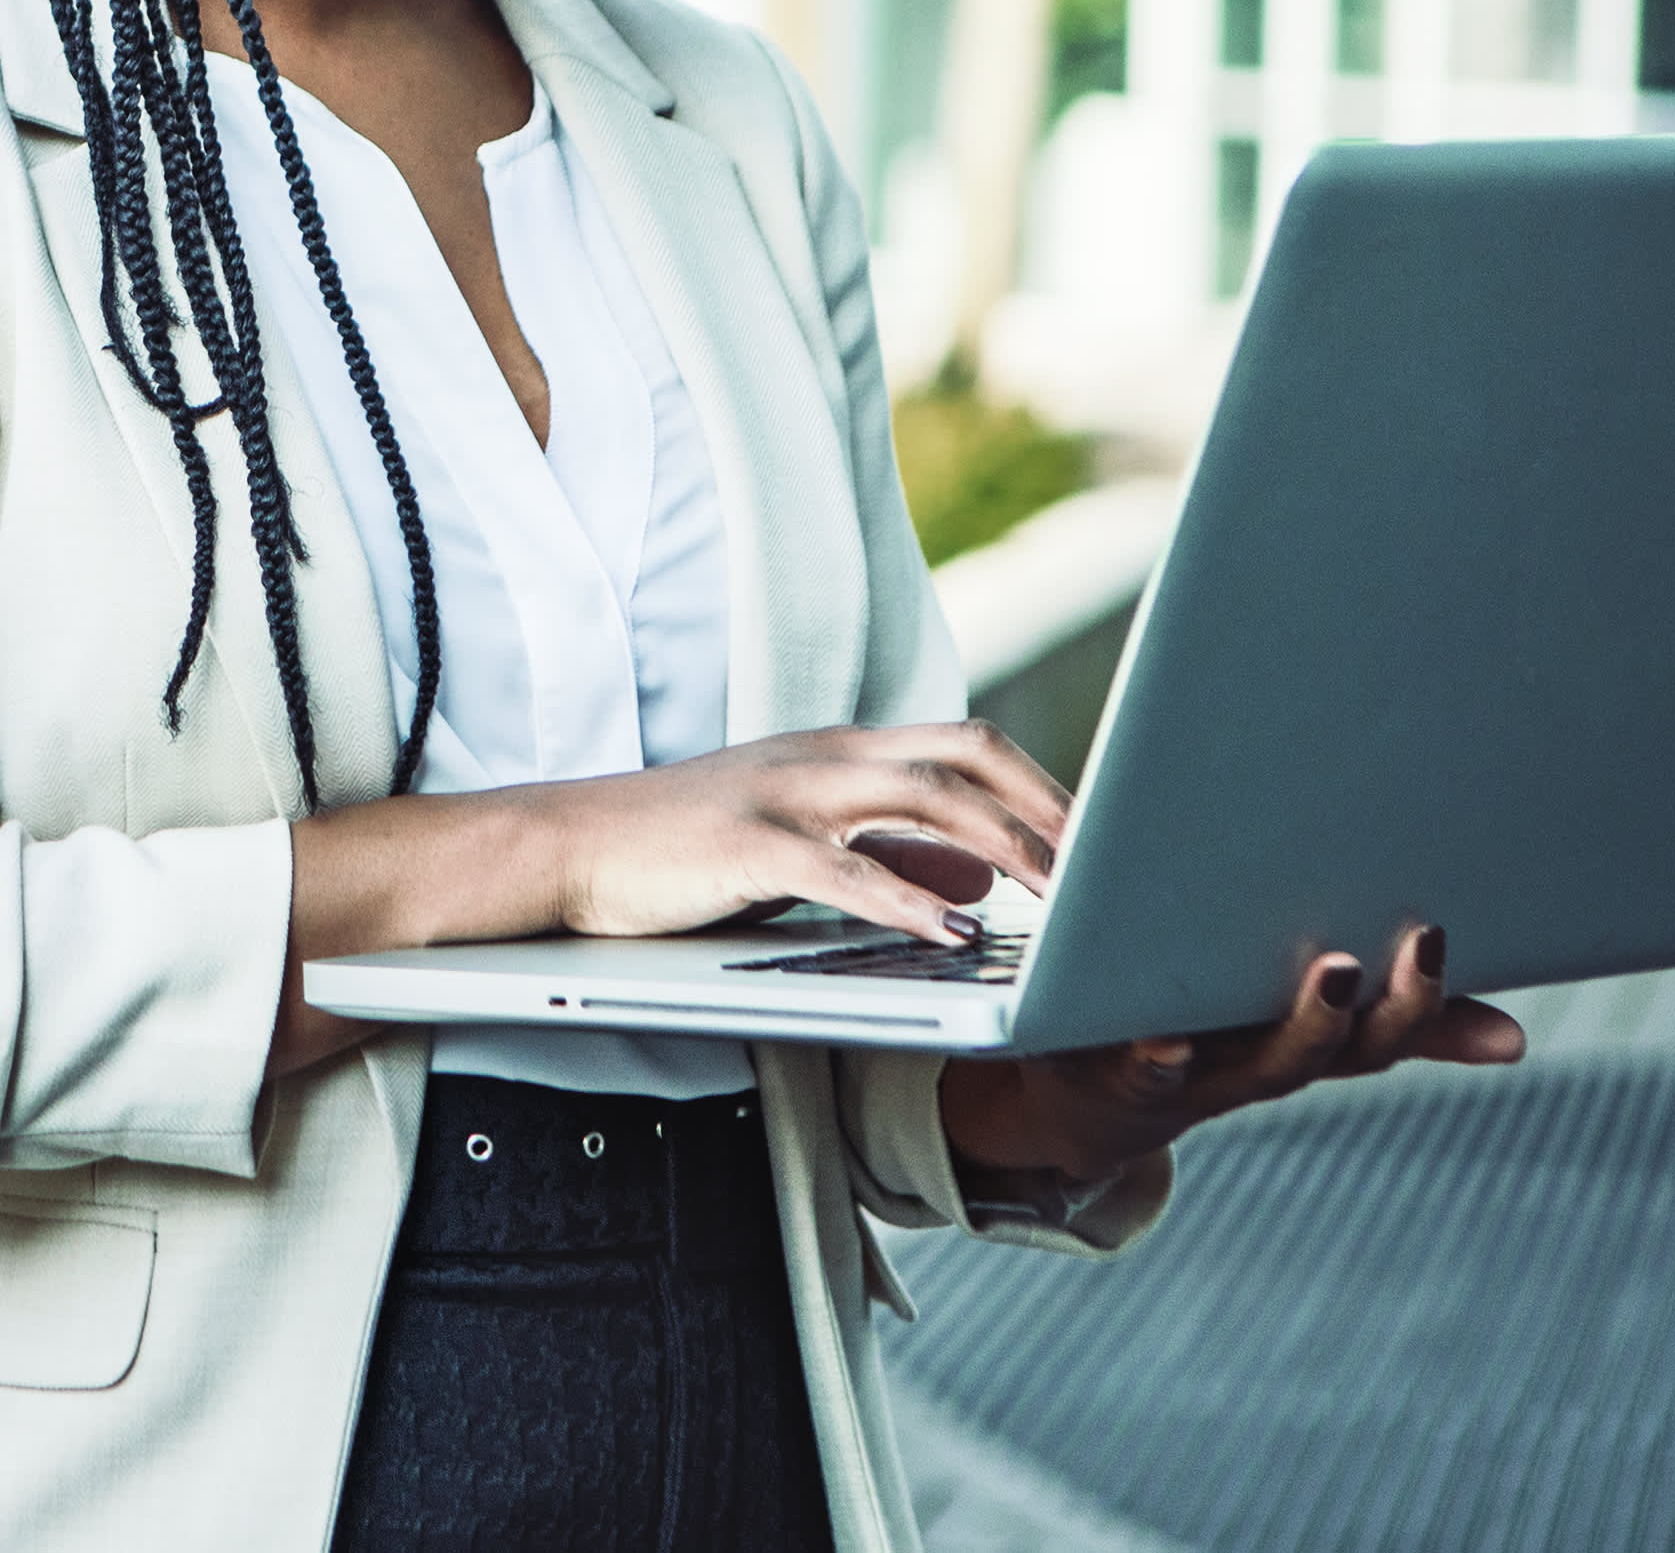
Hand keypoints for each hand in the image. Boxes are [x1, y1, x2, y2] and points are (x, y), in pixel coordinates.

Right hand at [536, 720, 1069, 943]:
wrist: (567, 846)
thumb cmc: (681, 848)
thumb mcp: (796, 835)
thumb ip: (886, 845)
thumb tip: (978, 871)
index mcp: (838, 750)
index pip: (964, 743)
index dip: (1038, 782)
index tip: (1096, 837)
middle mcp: (823, 755)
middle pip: (964, 754)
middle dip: (1044, 804)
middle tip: (1107, 863)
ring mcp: (786, 793)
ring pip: (922, 797)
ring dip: (1004, 842)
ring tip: (1062, 892)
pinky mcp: (748, 845)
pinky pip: (846, 869)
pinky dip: (909, 899)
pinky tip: (954, 931)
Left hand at [936, 922, 1527, 1190]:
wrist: (1087, 1104)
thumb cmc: (1210, 1041)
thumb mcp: (1302, 1030)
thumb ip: (1400, 1025)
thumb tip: (1516, 1042)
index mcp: (1301, 1043)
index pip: (1378, 1033)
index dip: (1417, 1000)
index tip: (1437, 937)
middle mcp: (1254, 1068)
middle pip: (1323, 1052)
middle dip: (1365, 1010)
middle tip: (1395, 949)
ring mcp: (1187, 1077)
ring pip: (1250, 1065)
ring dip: (1291, 1029)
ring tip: (1324, 975)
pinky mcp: (1112, 1074)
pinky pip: (1139, 1071)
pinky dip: (1157, 1057)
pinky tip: (1168, 1037)